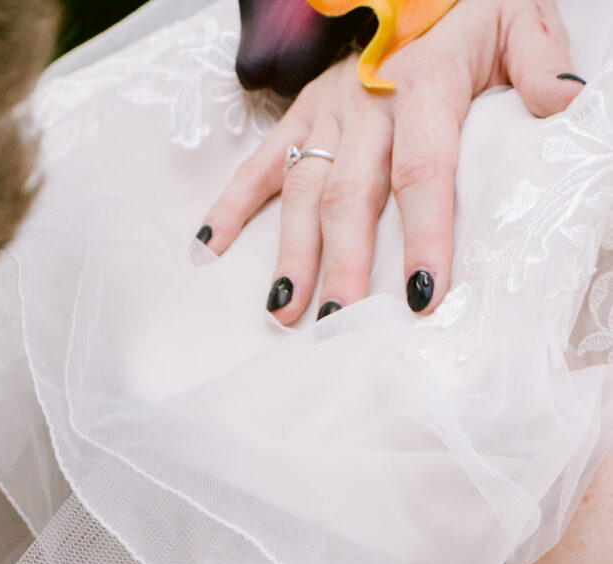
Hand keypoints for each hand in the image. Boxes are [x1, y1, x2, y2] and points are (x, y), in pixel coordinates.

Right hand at [199, 0, 578, 324]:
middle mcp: (367, 100)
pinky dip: (231, 204)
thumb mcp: (521, 17)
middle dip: (345, 265)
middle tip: (341, 325)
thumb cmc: (476, 11)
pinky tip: (208, 249)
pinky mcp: (304, 114)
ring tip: (285, 313)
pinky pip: (261, 162)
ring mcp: (329, 110)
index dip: (422, 235)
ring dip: (291, 254)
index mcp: (424, 81)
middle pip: (352, 194)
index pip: (422, 169)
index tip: (421, 296)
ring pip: (305, 190)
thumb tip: (561, 102)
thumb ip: (540, 60)